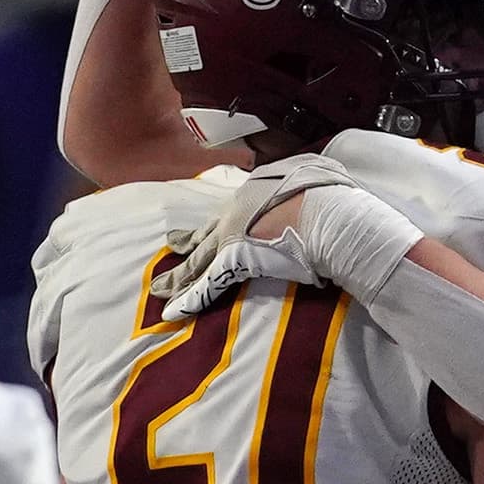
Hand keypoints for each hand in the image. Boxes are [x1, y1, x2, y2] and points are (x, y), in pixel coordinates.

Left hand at [154, 154, 361, 316]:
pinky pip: (206, 286)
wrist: (322, 213)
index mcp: (252, 194)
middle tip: (172, 246)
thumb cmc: (323, 192)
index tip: (211, 227)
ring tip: (159, 289)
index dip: (219, 223)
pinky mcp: (232, 264)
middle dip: (187, 243)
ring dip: (178, 278)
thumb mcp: (310, 172)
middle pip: (206, 236)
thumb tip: (312, 177)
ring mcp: (229, 240)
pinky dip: (188, 300)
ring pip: (197, 262)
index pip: (230, 214)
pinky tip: (171, 312)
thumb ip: (302, 179)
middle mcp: (234, 215)